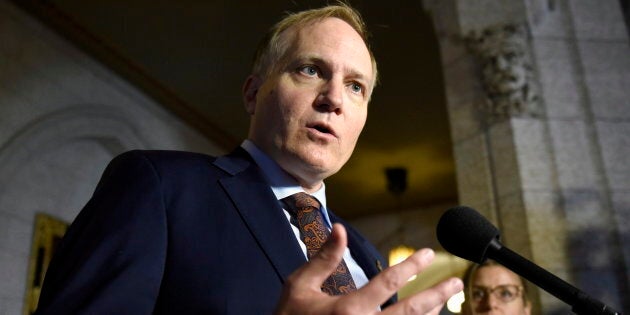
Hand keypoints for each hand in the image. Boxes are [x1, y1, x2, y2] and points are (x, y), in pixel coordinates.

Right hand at [274, 223, 462, 314]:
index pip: (389, 282)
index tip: (428, 253)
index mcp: (348, 308)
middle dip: (437, 295)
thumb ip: (324, 258)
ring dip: (429, 314)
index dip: (411, 265)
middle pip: (411, 311)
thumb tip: (340, 228)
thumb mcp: (299, 285)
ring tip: (446, 301)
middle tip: (457, 283)